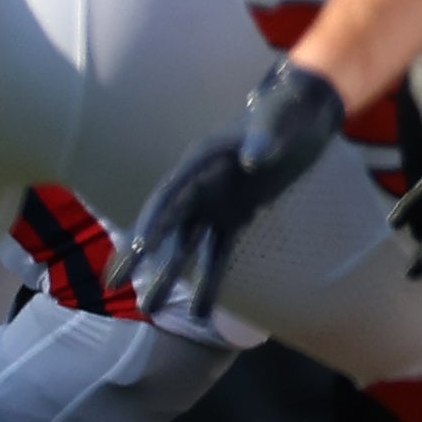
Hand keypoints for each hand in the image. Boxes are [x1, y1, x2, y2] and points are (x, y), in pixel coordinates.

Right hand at [122, 61, 345, 326]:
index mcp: (198, 163)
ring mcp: (216, 204)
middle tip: (115, 286)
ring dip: (171, 275)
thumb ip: (263, 137)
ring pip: (188, 246)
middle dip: (143, 257)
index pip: (166, 198)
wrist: (306, 115)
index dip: (149, 224)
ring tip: (151, 309)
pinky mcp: (237, 216)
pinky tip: (203, 308)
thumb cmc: (286, 112)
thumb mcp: (276, 119)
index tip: (134, 251)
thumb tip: (253, 159)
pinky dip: (211, 277)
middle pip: (166, 227)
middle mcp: (199, 187)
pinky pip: (219, 251)